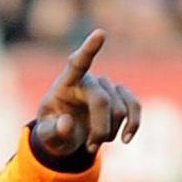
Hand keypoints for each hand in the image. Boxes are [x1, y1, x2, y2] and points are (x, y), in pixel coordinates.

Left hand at [32, 30, 143, 159]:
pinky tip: (126, 139)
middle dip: (100, 129)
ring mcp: (107, 86)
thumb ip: (52, 132)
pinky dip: (133, 124)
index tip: (101, 34)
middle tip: (89, 148)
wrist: (67, 133)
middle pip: (103, 101)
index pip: (78, 63)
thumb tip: (67, 123)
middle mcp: (89, 79)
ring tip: (93, 143)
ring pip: (119, 110)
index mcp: (66, 83)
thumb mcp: (46, 135)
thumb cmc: (54, 129)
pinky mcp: (122, 96)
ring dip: (109, 134)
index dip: (89, 49)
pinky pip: (135, 106)